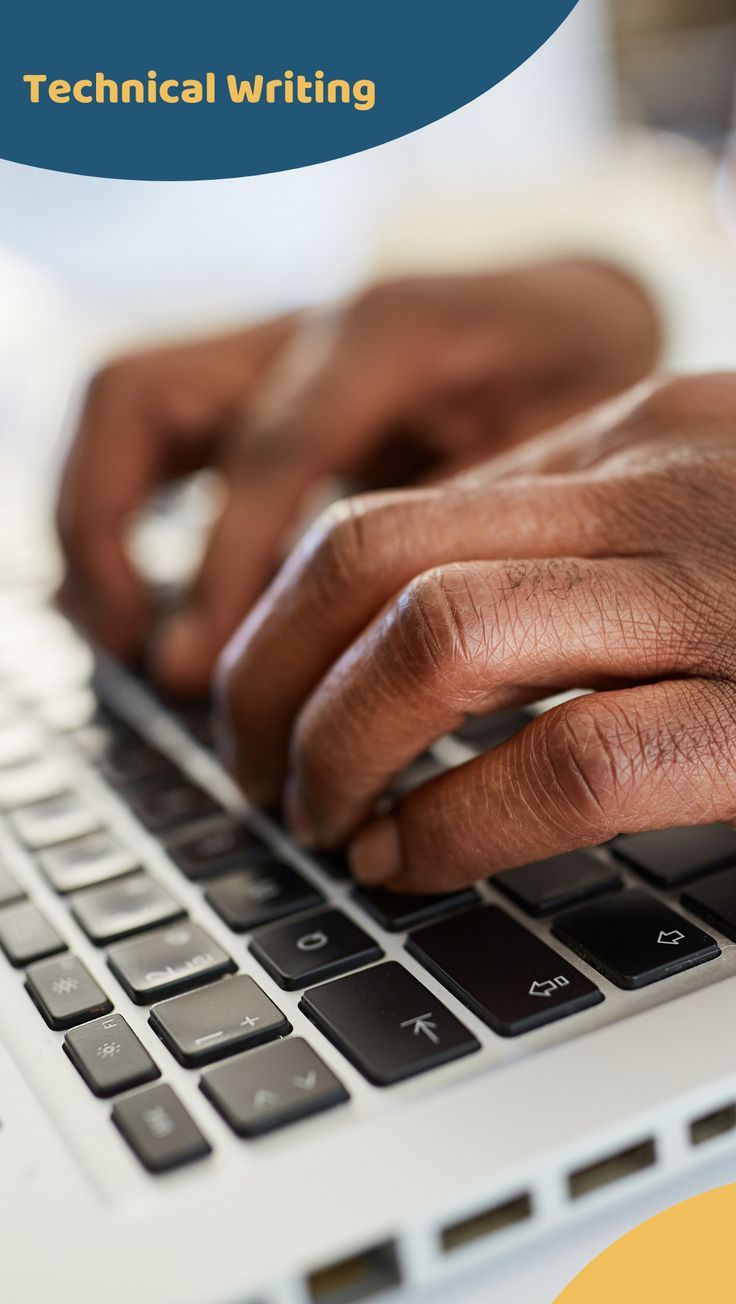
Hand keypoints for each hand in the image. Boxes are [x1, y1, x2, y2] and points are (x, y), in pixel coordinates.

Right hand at [57, 260, 658, 689]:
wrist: (573, 312)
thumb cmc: (578, 377)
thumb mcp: (559, 447)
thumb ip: (462, 522)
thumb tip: (363, 641)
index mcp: (386, 334)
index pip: (268, 449)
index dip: (228, 568)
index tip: (210, 673)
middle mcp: (304, 330)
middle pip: (139, 396)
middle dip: (106, 527)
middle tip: (137, 651)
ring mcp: (267, 353)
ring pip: (127, 407)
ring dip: (97, 522)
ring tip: (120, 636)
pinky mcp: (257, 390)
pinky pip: (157, 439)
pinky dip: (128, 519)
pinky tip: (148, 607)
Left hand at [218, 373, 735, 891]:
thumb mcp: (691, 520)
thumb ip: (558, 546)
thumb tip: (387, 628)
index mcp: (629, 435)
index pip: (387, 512)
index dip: (282, 624)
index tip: (264, 702)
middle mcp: (657, 487)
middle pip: (373, 557)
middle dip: (269, 679)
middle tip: (254, 768)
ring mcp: (710, 593)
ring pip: (440, 638)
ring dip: (338, 748)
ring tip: (321, 821)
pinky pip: (567, 766)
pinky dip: (457, 826)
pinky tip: (414, 860)